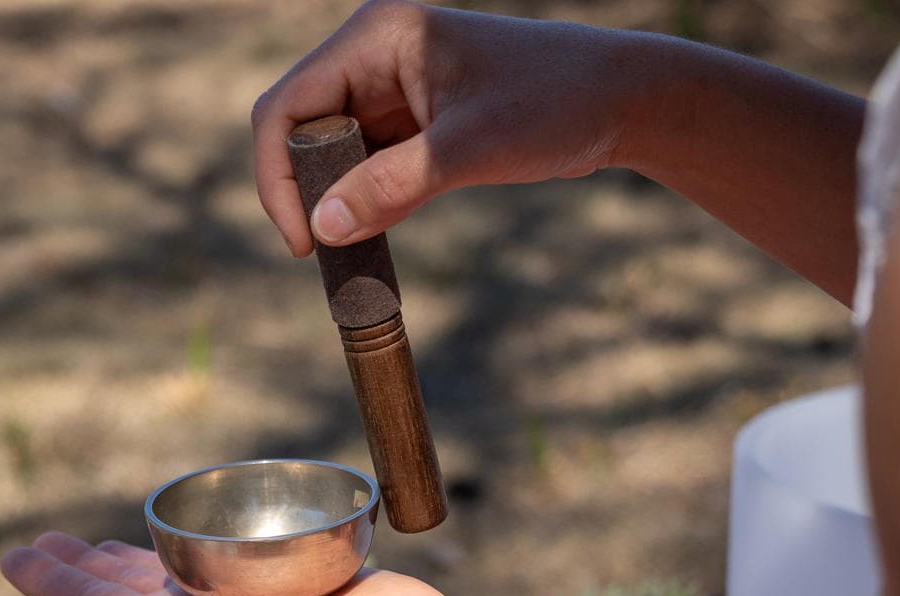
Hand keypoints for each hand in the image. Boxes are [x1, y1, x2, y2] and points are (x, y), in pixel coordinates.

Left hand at [0, 532, 485, 595]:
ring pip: (178, 568)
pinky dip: (213, 536)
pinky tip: (208, 529)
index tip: (13, 556)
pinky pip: (238, 551)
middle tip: (42, 542)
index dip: (50, 581)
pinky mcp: (295, 578)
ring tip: (103, 539)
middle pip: (126, 585)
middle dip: (81, 564)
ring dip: (136, 552)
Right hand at [253, 0, 656, 254]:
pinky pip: (365, 166)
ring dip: (335, 203)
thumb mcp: (470, 149)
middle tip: (324, 254)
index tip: (301, 241)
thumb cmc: (555, 104)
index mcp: (378, 36)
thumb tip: (322, 227)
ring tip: (349, 255)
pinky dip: (364, 204)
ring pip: (331, 154)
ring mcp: (391, 87)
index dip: (278, 176)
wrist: (622, 102)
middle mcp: (374, 55)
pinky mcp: (413, 121)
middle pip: (302, 130)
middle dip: (306, 192)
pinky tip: (371, 239)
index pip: (288, 107)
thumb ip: (392, 186)